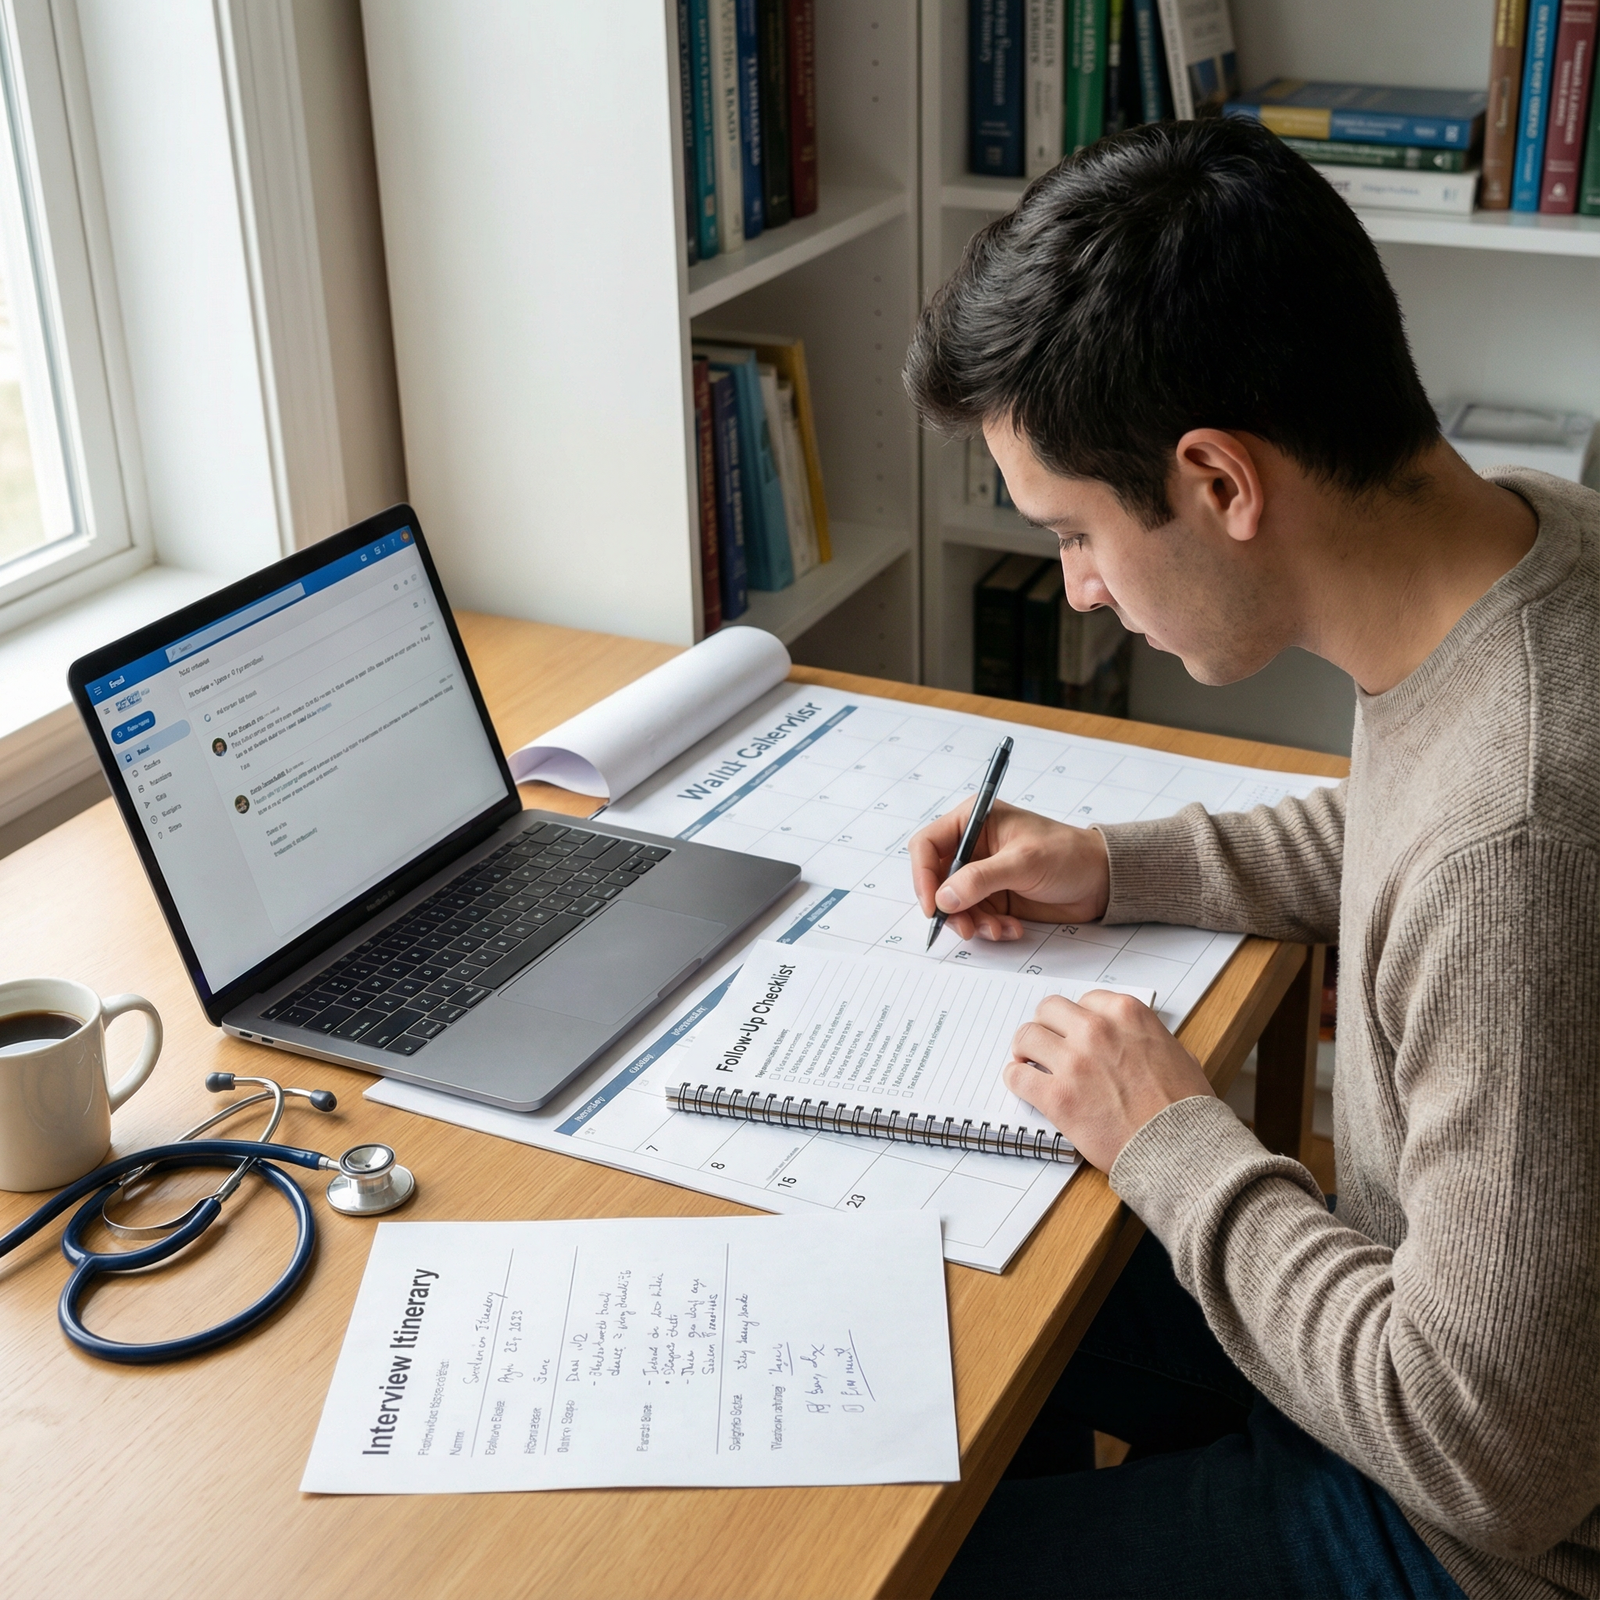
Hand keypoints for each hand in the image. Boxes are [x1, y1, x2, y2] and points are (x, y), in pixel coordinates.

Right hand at [909, 800, 1110, 941]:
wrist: (1101, 880)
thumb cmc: (1068, 855)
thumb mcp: (1023, 862)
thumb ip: (980, 879)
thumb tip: (943, 898)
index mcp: (973, 820)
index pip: (927, 844)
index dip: (922, 875)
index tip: (933, 905)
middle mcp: (973, 846)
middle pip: (936, 880)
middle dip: (949, 907)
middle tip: (965, 928)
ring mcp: (982, 874)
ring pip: (954, 904)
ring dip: (972, 922)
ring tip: (998, 930)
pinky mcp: (994, 897)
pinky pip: (975, 917)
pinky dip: (988, 928)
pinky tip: (1012, 929)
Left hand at [1003, 990, 1211, 1170]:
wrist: (1181, 1149)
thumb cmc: (1185, 1109)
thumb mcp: (1177, 1053)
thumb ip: (1145, 1037)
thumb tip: (1132, 1040)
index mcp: (1126, 1014)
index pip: (1084, 1001)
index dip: (1078, 1019)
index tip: (1074, 1032)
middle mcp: (1096, 1030)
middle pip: (1049, 1010)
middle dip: (1047, 1026)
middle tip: (1047, 1043)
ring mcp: (1074, 1062)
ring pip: (1026, 1036)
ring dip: (1025, 1049)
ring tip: (1030, 1062)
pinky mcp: (1057, 1096)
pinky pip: (1017, 1075)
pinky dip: (1016, 1078)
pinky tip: (1023, 1083)